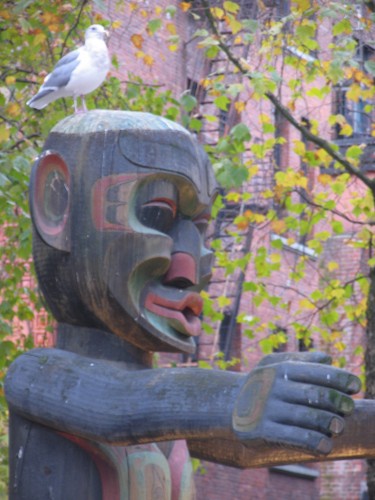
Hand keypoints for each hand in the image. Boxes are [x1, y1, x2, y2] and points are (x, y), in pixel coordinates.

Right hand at [232, 352, 360, 454]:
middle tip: (349, 408)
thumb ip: (302, 360)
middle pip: (314, 395)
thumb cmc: (262, 384)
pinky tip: (326, 445)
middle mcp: (273, 387)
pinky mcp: (262, 430)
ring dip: (329, 423)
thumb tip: (329, 358)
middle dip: (337, 402)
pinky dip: (314, 442)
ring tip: (338, 426)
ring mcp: (267, 409)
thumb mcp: (274, 365)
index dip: (340, 378)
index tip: (356, 385)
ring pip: (307, 417)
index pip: (315, 372)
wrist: (229, 406)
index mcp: (280, 369)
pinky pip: (293, 437)